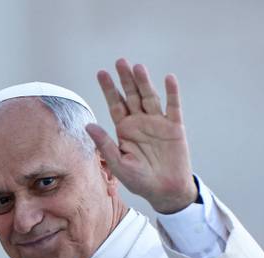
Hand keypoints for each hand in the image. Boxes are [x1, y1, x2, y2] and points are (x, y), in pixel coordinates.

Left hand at [86, 58, 197, 213]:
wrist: (164, 190)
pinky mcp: (175, 127)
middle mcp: (140, 122)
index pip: (115, 104)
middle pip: (132, 96)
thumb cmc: (139, 180)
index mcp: (124, 129)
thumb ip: (105, 144)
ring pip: (150, 97)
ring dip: (145, 83)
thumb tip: (88, 125)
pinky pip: (173, 107)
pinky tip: (169, 78)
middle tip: (120, 62)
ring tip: (138, 67)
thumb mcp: (118, 164)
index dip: (109, 89)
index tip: (101, 73)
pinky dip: (172, 93)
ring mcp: (158, 122)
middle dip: (126, 80)